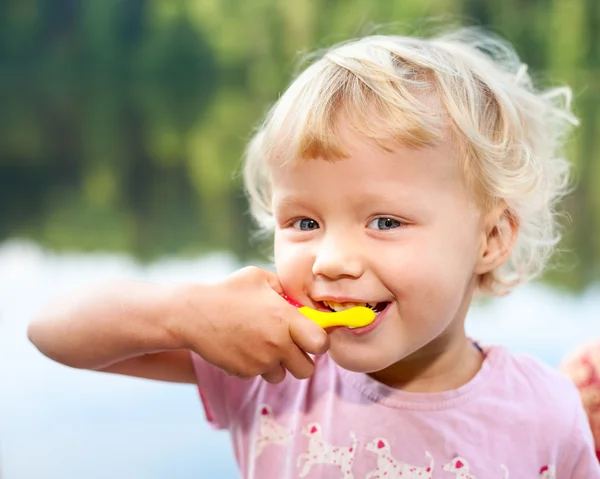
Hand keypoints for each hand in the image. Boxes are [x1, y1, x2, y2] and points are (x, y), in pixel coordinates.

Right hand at [174, 266, 329, 383]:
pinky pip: (259, 374)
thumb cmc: (227, 291)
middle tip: (290, 346)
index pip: (321, 343)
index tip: (311, 335)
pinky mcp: (245, 372)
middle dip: (302, 359)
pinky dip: (256, 366)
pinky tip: (244, 347)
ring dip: (278, 365)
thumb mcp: (259, 277)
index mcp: (286, 319)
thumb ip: (284, 288)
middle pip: (307, 369)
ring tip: (263, 345)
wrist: (193, 315)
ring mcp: (261, 361)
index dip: (320, 341)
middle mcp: (277, 344)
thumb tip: (300, 298)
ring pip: (282, 375)